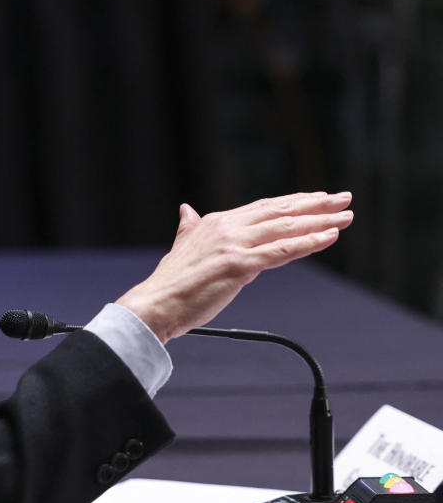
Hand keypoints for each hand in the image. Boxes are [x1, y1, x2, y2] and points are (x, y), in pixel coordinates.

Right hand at [116, 191, 352, 343]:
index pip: (263, 207)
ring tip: (345, 217)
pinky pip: (283, 250)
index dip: (292, 202)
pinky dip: (309, 242)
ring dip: (320, 221)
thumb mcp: (181, 246)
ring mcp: (235, 244)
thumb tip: (185, 209)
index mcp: (215, 222)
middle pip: (280, 211)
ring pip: (286, 228)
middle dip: (315, 204)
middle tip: (343, 198)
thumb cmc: (170, 283)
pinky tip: (329, 237)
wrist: (156, 304)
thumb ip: (188, 227)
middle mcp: (227, 227)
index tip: (316, 198)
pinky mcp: (240, 265)